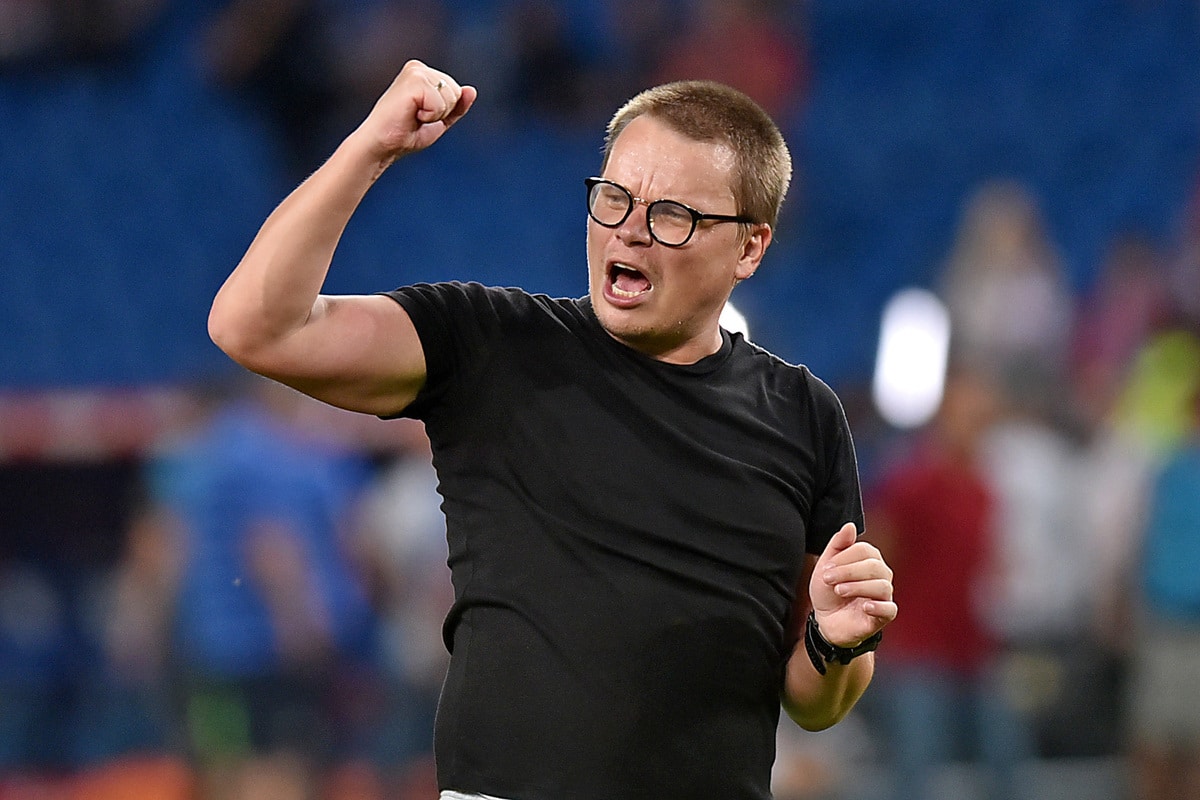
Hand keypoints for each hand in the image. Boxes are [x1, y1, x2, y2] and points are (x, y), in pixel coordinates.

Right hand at [356, 59, 476, 162]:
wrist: (381, 145)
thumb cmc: (404, 134)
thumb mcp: (438, 121)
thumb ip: (456, 106)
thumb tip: (472, 90)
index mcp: (422, 73)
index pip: (456, 91)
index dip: (444, 112)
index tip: (420, 116)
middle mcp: (418, 67)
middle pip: (456, 92)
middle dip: (442, 112)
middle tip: (417, 118)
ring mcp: (415, 71)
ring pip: (451, 96)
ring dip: (435, 115)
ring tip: (413, 116)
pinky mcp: (414, 80)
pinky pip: (441, 103)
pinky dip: (430, 116)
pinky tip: (412, 115)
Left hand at [808, 522, 895, 647]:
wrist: (825, 620)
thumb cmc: (828, 590)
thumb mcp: (827, 566)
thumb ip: (838, 545)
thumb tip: (850, 526)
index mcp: (869, 560)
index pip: (864, 550)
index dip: (844, 558)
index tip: (826, 569)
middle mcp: (881, 575)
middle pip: (874, 566)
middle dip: (847, 571)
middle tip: (828, 579)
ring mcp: (884, 595)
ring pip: (882, 586)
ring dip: (857, 587)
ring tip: (839, 591)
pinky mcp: (884, 615)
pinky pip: (890, 609)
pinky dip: (879, 606)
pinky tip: (864, 606)